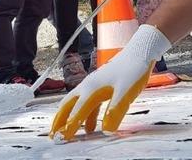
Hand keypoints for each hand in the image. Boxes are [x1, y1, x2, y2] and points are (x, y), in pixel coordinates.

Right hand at [50, 25, 170, 140]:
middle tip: (52, 135)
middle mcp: (88, 86)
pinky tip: (90, 127)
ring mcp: (93, 85)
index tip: (61, 138)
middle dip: (59, 120)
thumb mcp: (126, 93)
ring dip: (69, 118)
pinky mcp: (100, 86)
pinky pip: (88, 104)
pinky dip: (85, 115)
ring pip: (75, 104)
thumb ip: (115, 111)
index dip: (69, 125)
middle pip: (67, 105)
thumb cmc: (133, 70)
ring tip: (66, 132)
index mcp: (91, 89)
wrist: (139, 52)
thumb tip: (106, 130)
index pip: (77, 111)